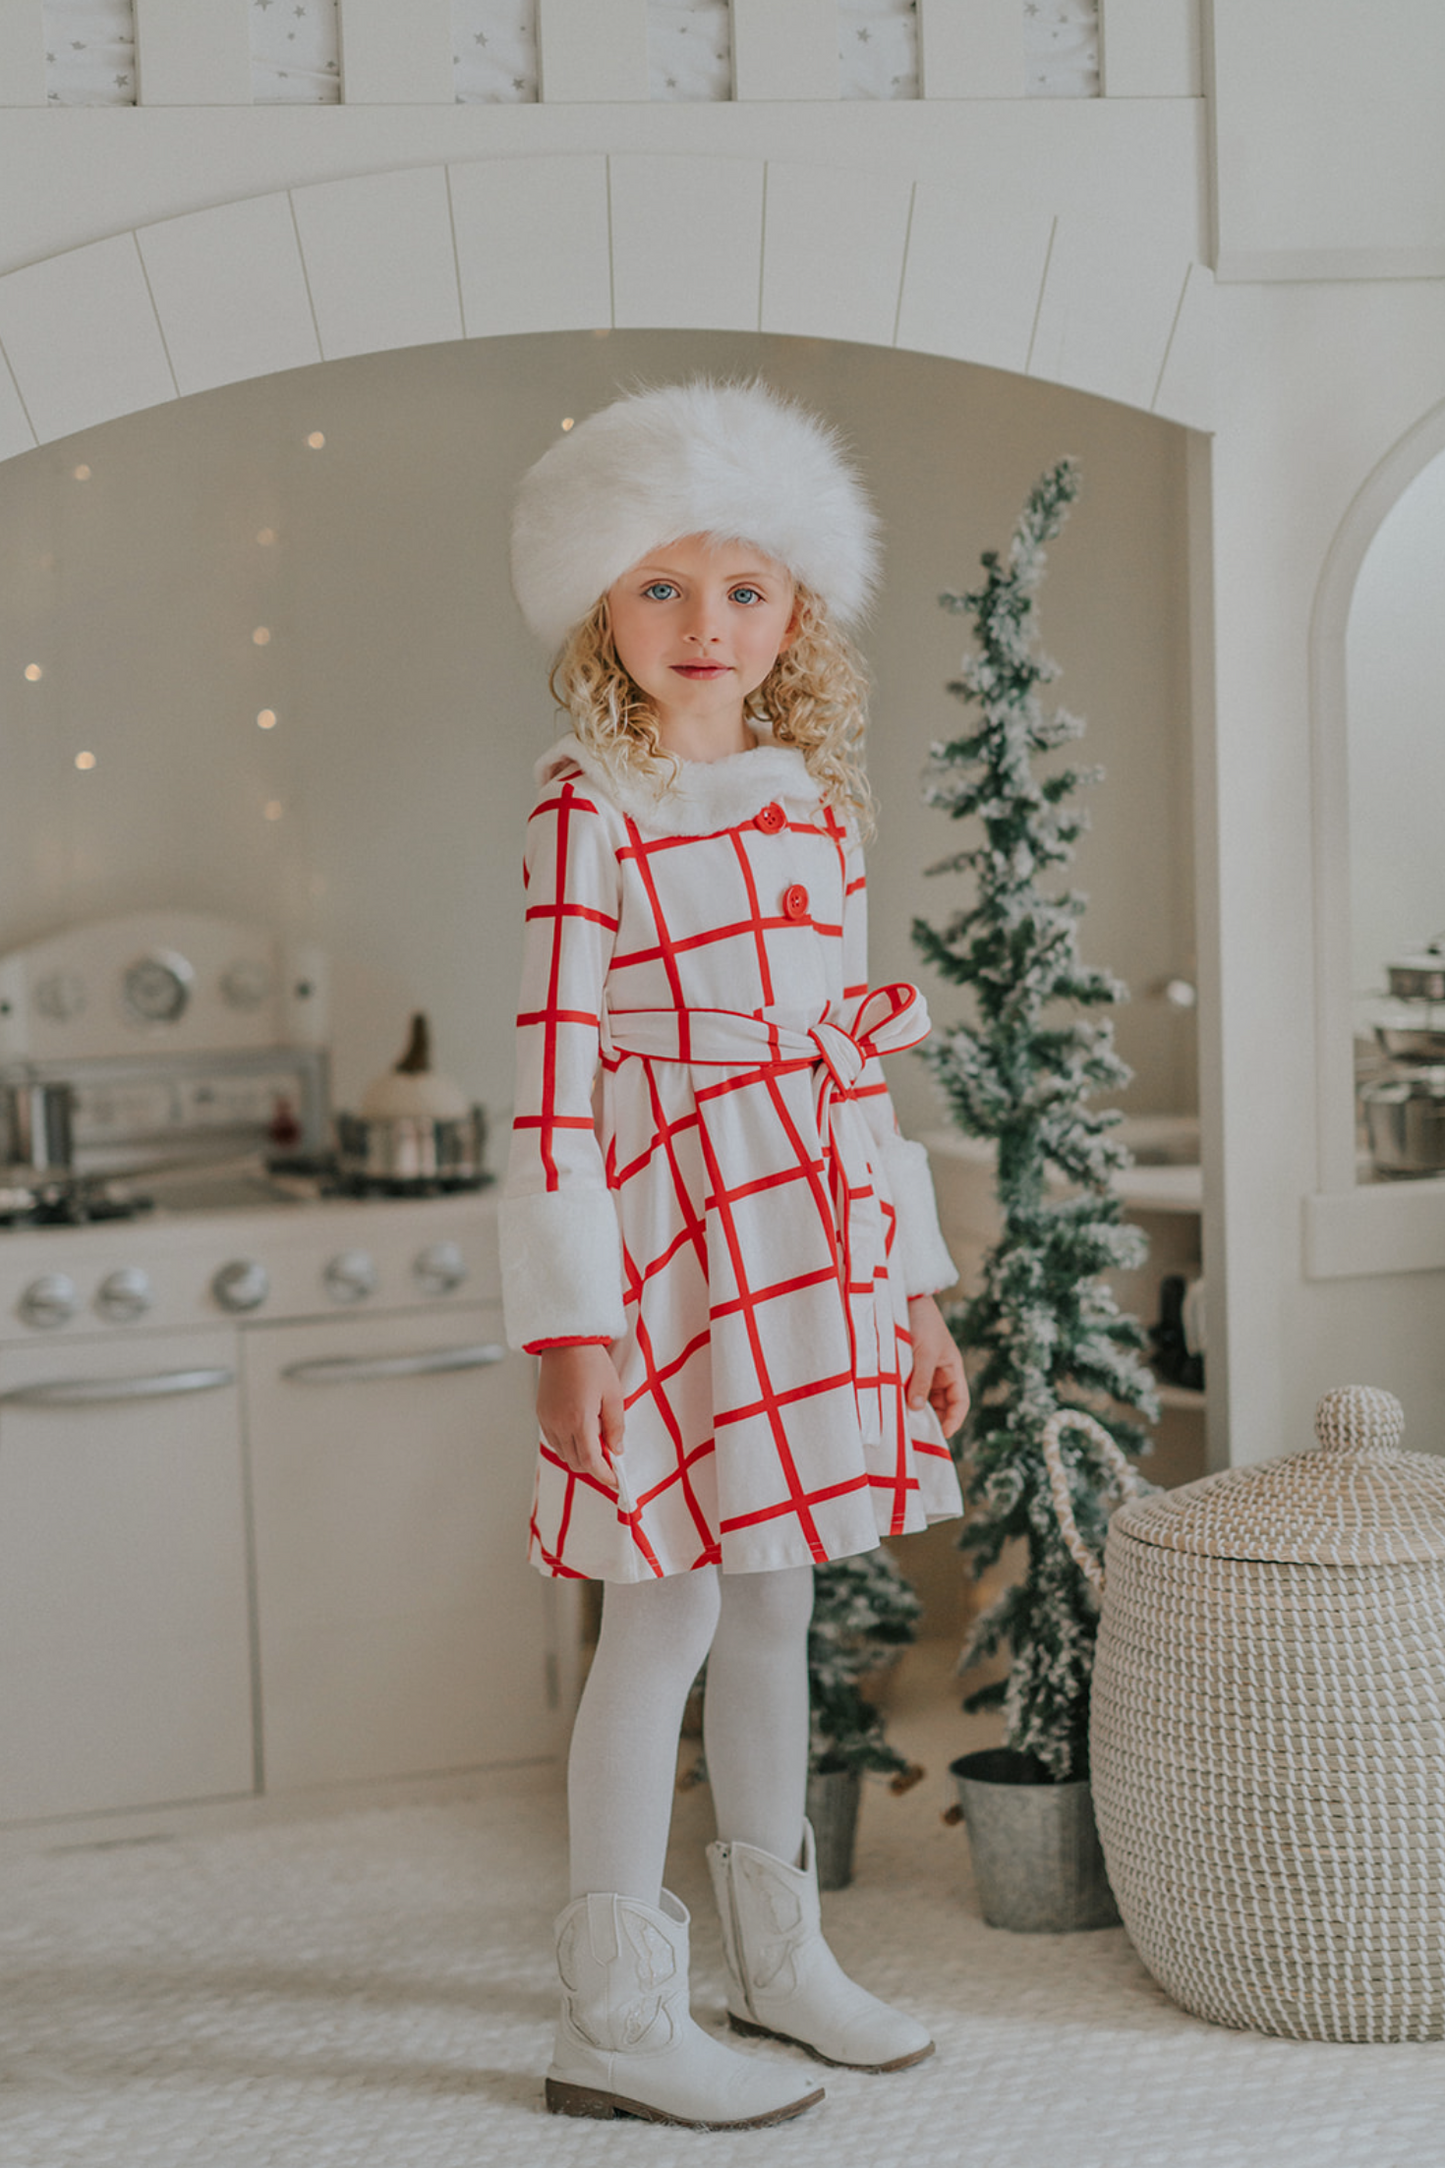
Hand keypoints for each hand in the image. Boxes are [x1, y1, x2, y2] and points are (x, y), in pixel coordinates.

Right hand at [537, 1345, 625, 1489]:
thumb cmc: (591, 1363)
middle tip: (610, 1457)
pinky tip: (580, 1430)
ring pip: (563, 1454)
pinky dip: (568, 1444)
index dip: (605, 1475)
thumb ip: (616, 1426)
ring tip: (597, 1439)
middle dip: (594, 1466)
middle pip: (575, 1463)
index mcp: (579, 1420)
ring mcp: (547, 1420)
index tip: (616, 1479)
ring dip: (580, 1455)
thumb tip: (616, 1450)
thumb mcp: (614, 1394)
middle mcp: (559, 1424)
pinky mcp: (541, 1414)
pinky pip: (553, 1440)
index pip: (591, 1462)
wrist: (565, 1342)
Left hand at [905, 1294, 968, 1436]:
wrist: (904, 1298)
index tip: (942, 1434)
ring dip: (914, 1409)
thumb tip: (917, 1408)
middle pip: (939, 1404)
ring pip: (921, 1398)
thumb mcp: (925, 1353)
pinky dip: (901, 1398)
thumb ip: (922, 1380)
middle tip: (916, 1433)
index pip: (959, 1401)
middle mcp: (938, 1373)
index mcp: (952, 1369)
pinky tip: (892, 1405)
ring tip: (902, 1422)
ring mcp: (921, 1371)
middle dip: (931, 1418)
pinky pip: (906, 1388)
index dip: (954, 1419)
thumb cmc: (922, 1322)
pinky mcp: (905, 1368)